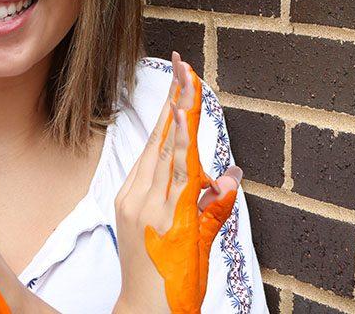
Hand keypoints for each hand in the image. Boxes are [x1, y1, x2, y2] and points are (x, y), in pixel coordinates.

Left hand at [113, 52, 241, 313]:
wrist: (145, 311)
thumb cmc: (180, 285)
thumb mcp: (206, 244)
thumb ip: (217, 205)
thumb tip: (231, 172)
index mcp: (173, 210)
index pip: (182, 150)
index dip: (186, 114)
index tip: (188, 82)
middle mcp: (148, 201)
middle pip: (164, 139)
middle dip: (174, 100)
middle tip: (180, 65)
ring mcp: (131, 202)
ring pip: (152, 149)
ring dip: (166, 117)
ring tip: (175, 85)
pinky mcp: (122, 205)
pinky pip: (142, 165)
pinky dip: (157, 143)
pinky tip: (164, 128)